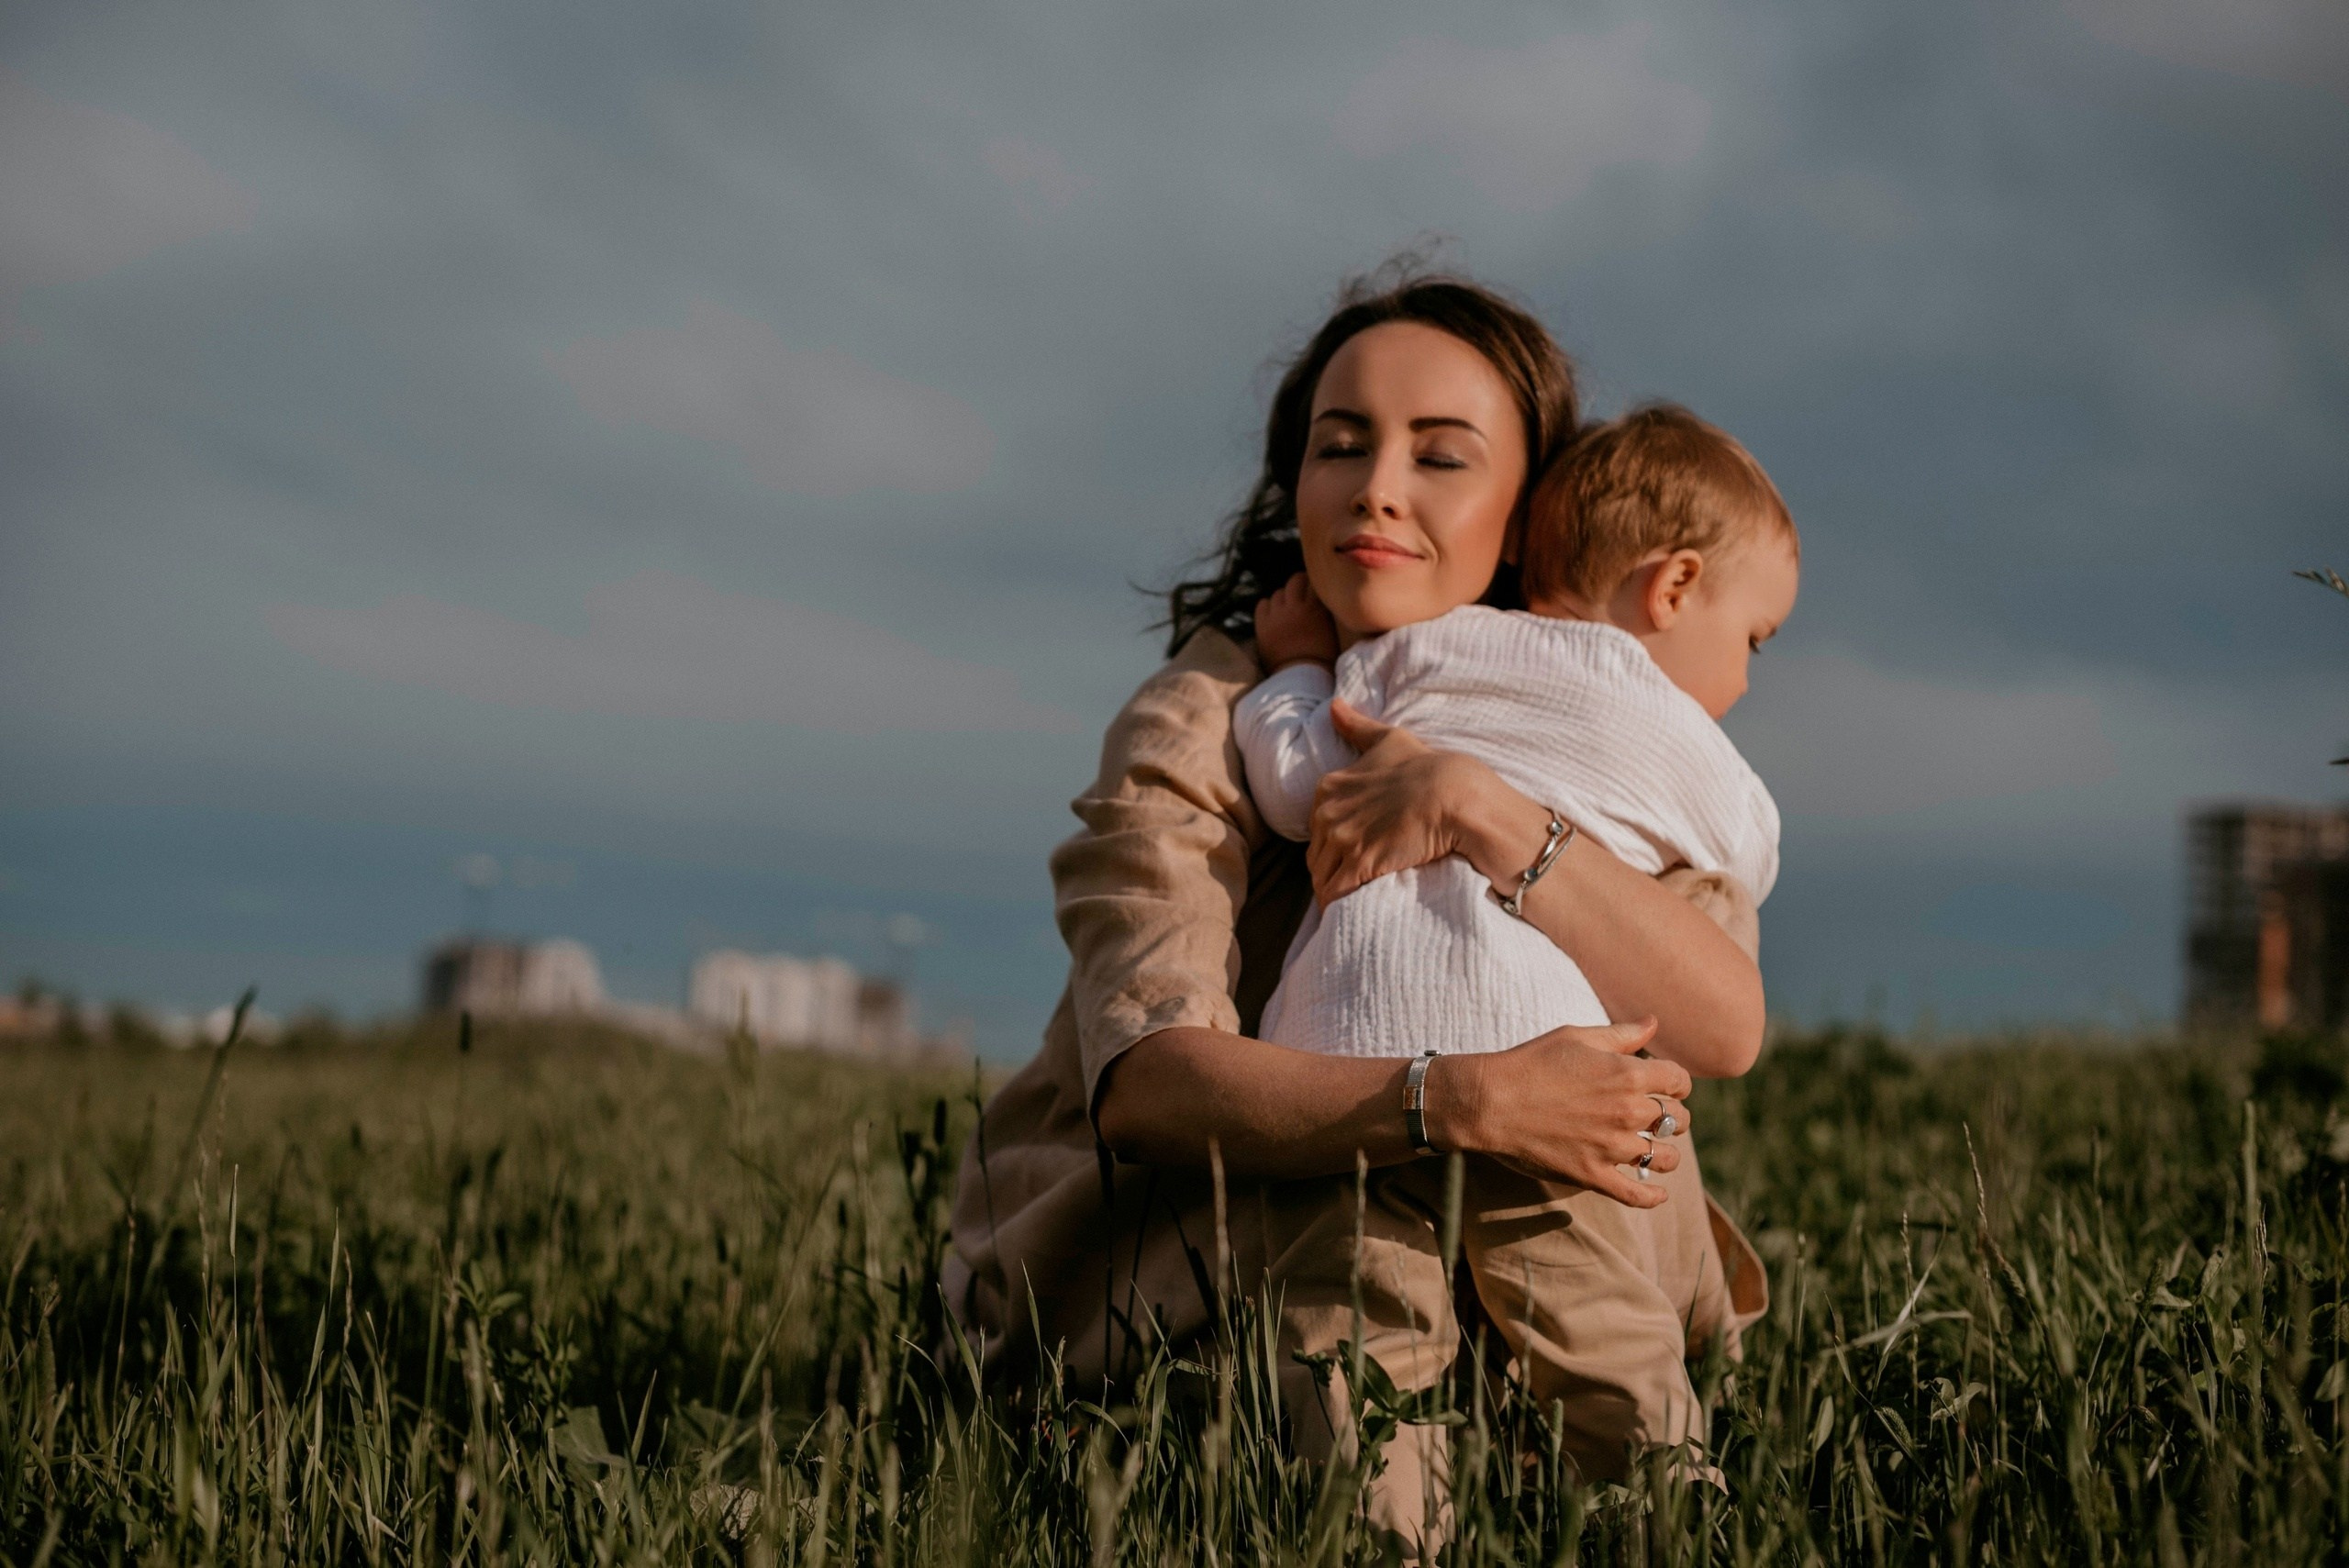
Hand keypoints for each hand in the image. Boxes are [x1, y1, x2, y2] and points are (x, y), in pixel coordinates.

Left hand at [1252, 573, 1338, 670]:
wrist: (1301, 677)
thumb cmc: (1322, 659)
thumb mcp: (1332, 631)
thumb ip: (1326, 613)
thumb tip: (1324, 601)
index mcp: (1315, 608)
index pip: (1315, 583)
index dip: (1316, 584)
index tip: (1316, 588)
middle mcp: (1295, 607)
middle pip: (1295, 581)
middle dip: (1299, 583)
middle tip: (1302, 591)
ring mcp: (1277, 615)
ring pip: (1278, 593)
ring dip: (1284, 597)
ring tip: (1287, 606)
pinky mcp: (1262, 625)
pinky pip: (1263, 604)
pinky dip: (1268, 606)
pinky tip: (1273, 613)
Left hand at [1307, 700, 1551, 904]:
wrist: (1454, 794)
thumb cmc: (1427, 766)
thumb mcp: (1389, 739)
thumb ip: (1357, 725)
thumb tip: (1333, 706)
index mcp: (1329, 787)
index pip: (1317, 826)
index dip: (1333, 841)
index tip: (1352, 851)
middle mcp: (1328, 812)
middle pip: (1317, 853)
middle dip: (1331, 868)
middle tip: (1353, 879)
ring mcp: (1343, 839)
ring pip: (1322, 875)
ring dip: (1334, 888)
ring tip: (1351, 900)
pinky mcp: (1360, 863)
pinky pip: (1334, 893)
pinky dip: (1337, 904)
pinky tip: (1346, 913)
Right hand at [1431, 1018, 1693, 1208]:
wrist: (1490, 1102)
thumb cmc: (1531, 1063)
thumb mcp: (1577, 1037)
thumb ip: (1621, 1034)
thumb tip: (1653, 1023)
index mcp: (1629, 1074)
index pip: (1679, 1081)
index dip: (1677, 1083)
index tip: (1668, 1088)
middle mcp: (1629, 1112)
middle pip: (1677, 1120)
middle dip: (1674, 1117)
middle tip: (1658, 1119)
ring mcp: (1612, 1147)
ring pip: (1664, 1159)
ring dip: (1666, 1154)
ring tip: (1656, 1152)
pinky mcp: (1594, 1175)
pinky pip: (1637, 1195)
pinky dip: (1653, 1197)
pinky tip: (1658, 1193)